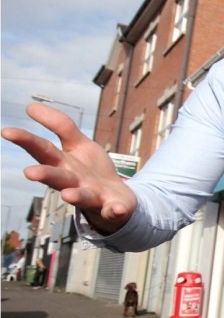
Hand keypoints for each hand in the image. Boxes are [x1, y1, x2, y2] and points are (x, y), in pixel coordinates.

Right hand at [1, 104, 136, 234]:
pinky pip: (114, 210)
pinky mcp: (113, 207)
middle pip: (57, 176)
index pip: (43, 150)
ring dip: (75, 196)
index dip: (27, 140)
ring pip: (82, 196)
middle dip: (44, 174)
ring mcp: (93, 196)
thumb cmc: (91, 171)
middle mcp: (73, 181)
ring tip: (68, 195)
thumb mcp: (79, 144)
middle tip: (29, 172)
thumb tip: (30, 106)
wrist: (118, 200)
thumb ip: (60, 126)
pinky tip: (118, 210)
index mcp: (63, 164)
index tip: (6, 132)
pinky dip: (116, 210)